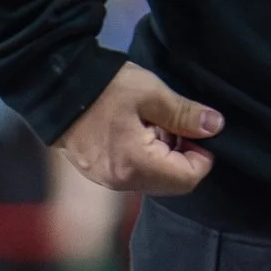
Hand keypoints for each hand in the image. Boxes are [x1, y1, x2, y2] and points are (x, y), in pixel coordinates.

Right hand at [54, 62, 222, 194]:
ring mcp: (106, 179)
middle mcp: (121, 183)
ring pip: (153, 178)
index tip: (197, 129)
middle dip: (183, 154)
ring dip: (164, 154)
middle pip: (171, 183)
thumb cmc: (105, 88)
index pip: (188, 179)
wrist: (54, 87)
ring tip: (155, 121)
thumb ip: (185, 114)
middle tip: (176, 122)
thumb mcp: (151, 93)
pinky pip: (134, 172)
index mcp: (136, 166)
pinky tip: (138, 127)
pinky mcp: (97, 172)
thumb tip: (216, 127)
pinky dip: (145, 155)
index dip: (203, 155)